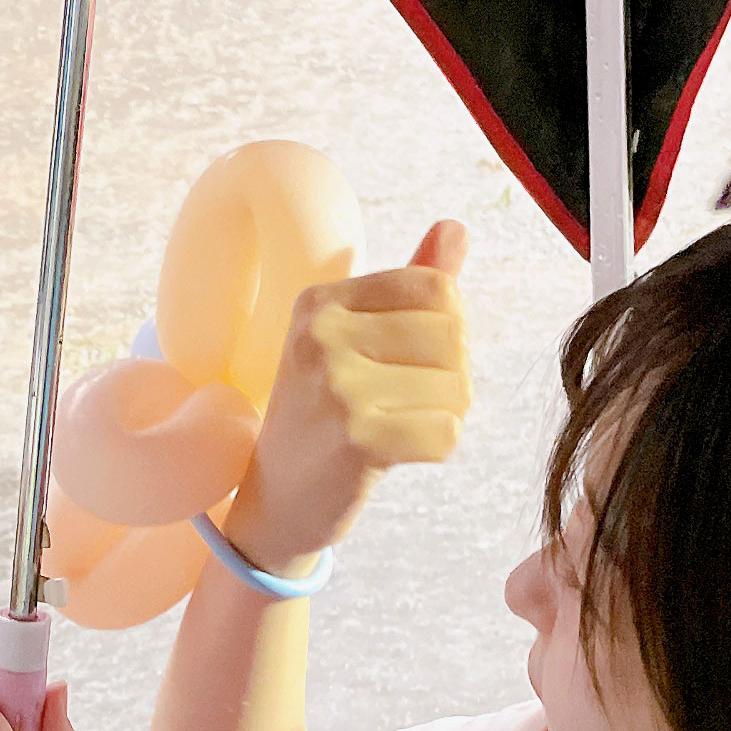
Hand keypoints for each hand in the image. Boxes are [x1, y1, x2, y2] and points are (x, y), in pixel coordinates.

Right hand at [225, 221, 469, 575]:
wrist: (274, 502)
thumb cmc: (322, 417)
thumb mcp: (351, 341)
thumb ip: (408, 283)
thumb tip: (454, 228)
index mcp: (320, 302)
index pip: (437, 290)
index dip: (445, 332)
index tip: (407, 363)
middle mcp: (323, 336)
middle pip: (453, 335)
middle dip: (449, 376)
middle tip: (404, 404)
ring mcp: (337, 388)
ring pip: (457, 387)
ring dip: (444, 415)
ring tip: (399, 428)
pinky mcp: (357, 439)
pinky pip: (446, 432)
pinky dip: (436, 448)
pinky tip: (398, 455)